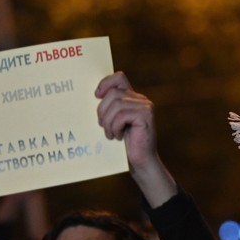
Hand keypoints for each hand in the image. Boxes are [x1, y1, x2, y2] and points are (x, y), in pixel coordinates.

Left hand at [96, 72, 176, 205]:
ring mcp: (146, 107)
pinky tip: (118, 136)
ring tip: (110, 134)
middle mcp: (141, 100)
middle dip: (102, 111)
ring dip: (108, 122)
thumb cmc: (124, 144)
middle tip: (102, 126)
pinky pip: (121, 115)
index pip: (119, 78)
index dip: (105, 82)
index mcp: (133, 98)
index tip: (96, 95)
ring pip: (116, 104)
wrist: (139, 161)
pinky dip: (115, 127)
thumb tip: (93, 96)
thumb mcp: (113, 122)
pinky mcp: (146, 115)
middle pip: (113, 94)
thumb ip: (109, 108)